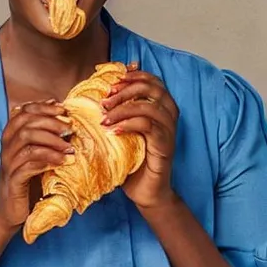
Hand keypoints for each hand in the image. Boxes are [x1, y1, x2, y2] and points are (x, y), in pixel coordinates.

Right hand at [0, 100, 74, 229]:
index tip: (63, 109)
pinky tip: (63, 163)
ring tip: (70, 149)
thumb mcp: (37, 156)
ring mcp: (8, 164)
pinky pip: (28, 165)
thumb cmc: (29, 181)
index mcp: (10, 137)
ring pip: (26, 141)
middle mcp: (6, 148)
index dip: (43, 107)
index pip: (23, 111)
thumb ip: (44, 139)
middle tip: (70, 129)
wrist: (12, 212)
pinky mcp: (13, 181)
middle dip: (50, 123)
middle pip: (25, 124)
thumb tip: (66, 119)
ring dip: (52, 142)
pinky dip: (47, 161)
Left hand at [100, 69, 178, 209]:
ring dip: (123, 108)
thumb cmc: (133, 160)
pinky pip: (149, 127)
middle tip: (105, 100)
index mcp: (161, 108)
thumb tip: (98, 96)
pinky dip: (129, 124)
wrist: (146, 191)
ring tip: (104, 118)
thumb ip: (119, 113)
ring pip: (149, 107)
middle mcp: (169, 116)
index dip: (133, 76)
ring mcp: (169, 131)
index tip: (112, 83)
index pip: (152, 81)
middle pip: (153, 88)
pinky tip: (114, 131)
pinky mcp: (165, 146)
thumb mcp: (123, 131)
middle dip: (126, 90)